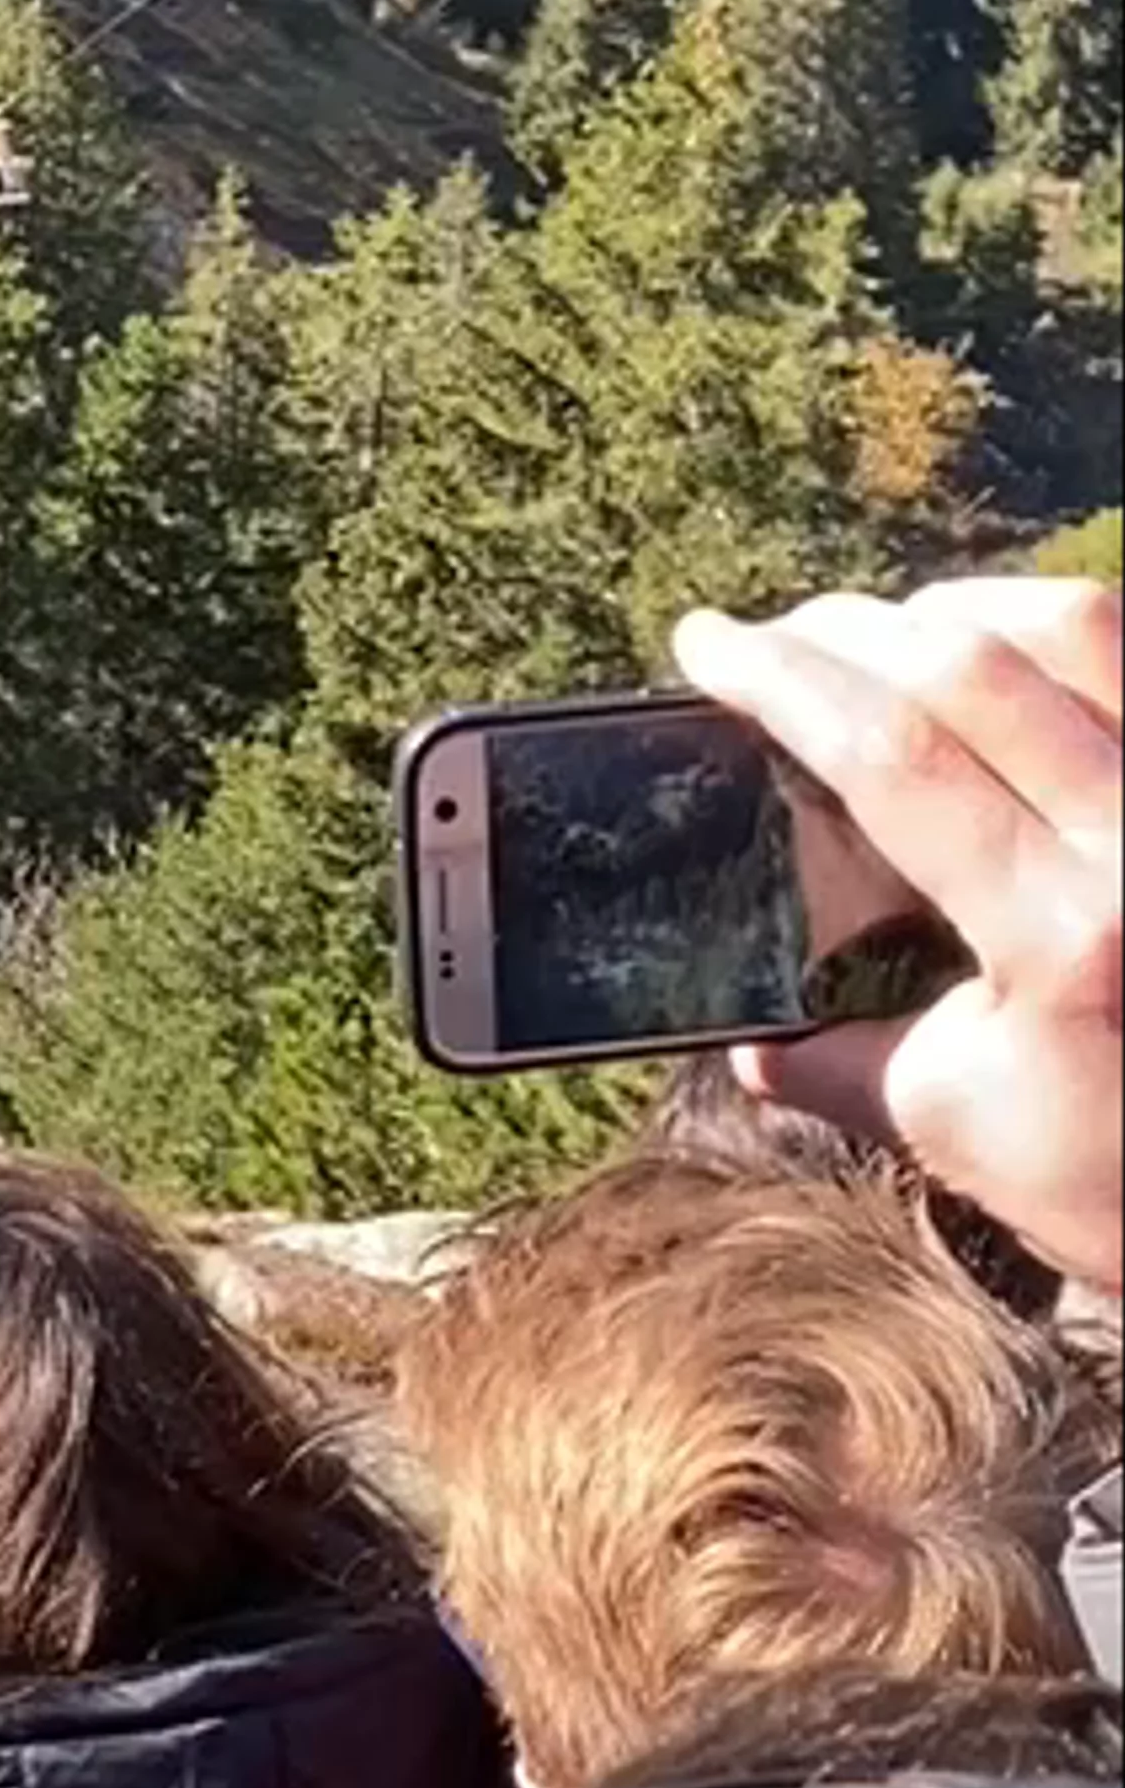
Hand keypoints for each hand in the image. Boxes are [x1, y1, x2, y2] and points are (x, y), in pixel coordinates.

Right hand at [674, 580, 1123, 1297]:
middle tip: (775, 639)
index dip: (780, 680)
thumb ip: (836, 1065)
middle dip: (845, 629)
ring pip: (1074, 625)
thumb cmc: (1122, 1179)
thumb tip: (742, 1042)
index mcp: (1063, 935)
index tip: (704, 644)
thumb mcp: (960, 1129)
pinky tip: (1004, 653)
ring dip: (957, 608)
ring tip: (888, 636)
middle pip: (968, 663)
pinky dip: (1059, 633)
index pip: (892, 754)